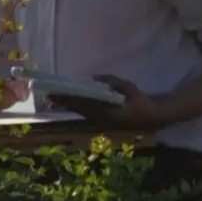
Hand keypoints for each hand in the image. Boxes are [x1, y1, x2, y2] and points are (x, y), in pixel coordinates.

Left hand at [47, 74, 162, 129]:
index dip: (68, 100)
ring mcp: (103, 122)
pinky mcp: (105, 121)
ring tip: (54, 99)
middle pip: (78, 111)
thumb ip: (112, 82)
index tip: (56, 94)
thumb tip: (94, 78)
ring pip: (81, 113)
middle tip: (48, 95)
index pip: (83, 105)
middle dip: (64, 103)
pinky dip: (77, 108)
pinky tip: (71, 103)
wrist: (153, 117)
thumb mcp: (128, 88)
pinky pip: (87, 114)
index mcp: (107, 113)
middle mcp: (102, 120)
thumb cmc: (141, 101)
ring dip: (68, 106)